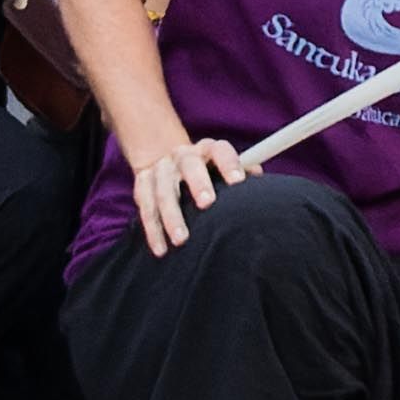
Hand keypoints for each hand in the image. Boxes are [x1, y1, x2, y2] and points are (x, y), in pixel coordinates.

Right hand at [130, 135, 249, 255]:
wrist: (166, 161)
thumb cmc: (206, 171)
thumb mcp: (222, 167)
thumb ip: (242, 171)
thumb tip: (258, 178)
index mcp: (207, 149)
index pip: (219, 151)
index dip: (229, 163)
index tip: (238, 181)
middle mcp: (182, 156)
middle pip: (189, 165)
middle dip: (197, 184)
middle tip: (207, 204)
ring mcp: (160, 170)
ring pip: (163, 191)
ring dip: (171, 216)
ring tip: (181, 240)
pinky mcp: (142, 185)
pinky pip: (145, 208)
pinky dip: (153, 231)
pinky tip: (161, 249)